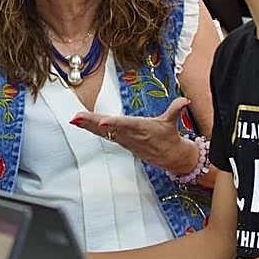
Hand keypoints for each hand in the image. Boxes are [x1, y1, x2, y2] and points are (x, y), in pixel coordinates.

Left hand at [70, 97, 199, 172]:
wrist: (170, 157)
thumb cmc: (169, 137)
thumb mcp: (172, 123)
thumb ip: (176, 110)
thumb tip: (184, 101)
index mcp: (141, 128)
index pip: (126, 124)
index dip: (114, 123)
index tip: (102, 122)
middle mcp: (129, 135)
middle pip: (108, 128)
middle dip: (92, 123)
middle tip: (77, 117)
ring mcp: (123, 139)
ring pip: (103, 132)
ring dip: (88, 126)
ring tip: (74, 119)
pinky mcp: (120, 141)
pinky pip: (103, 135)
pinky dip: (91, 129)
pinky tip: (81, 124)